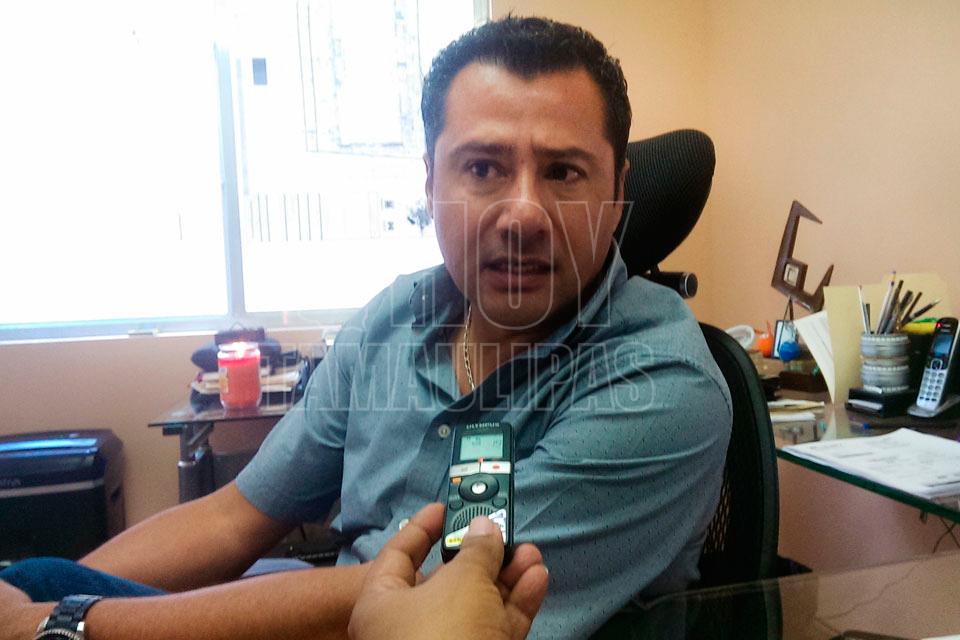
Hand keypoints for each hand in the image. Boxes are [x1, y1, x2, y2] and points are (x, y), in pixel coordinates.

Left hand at [348, 503, 547, 639]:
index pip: (399, 553)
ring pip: (477, 604)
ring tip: (531, 554)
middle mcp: (408, 627)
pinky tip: (537, 579)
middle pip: (446, 580)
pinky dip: (516, 604)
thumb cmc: (443, 634)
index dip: (424, 526)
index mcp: (382, 603)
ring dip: (507, 577)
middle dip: (481, 554)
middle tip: (504, 531)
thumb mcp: (462, 581)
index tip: (448, 505)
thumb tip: (484, 527)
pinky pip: (494, 627)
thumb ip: (476, 550)